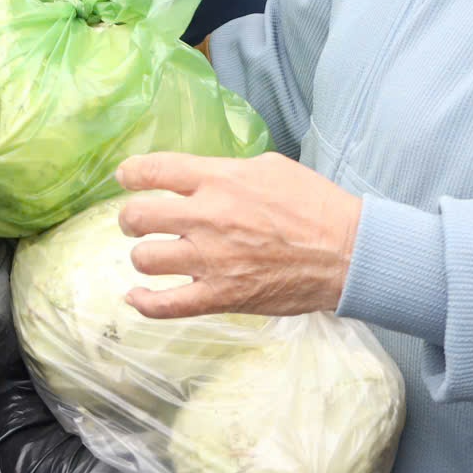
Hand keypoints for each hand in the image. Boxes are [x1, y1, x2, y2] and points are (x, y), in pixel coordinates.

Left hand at [113, 152, 363, 317]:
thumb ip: (226, 170)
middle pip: (138, 216)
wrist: (347, 253)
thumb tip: (199, 176)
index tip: (126, 178)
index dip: (131, 174)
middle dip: (130, 218)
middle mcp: (208, 218)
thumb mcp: (269, 167)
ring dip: (144, 256)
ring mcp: (211, 260)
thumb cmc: (314, 206)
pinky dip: (143, 302)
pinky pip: (165, 305)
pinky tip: (136, 295)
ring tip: (153, 254)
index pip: (155, 170)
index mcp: (220, 180)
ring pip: (145, 259)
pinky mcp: (220, 296)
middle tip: (137, 222)